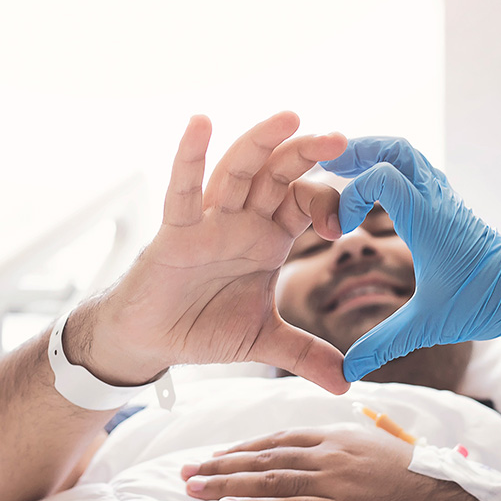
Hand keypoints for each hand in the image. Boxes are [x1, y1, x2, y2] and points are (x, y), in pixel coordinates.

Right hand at [73, 112, 349, 393]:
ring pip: (237, 172)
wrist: (153, 342)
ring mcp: (209, 221)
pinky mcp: (175, 232)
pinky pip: (182, 191)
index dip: (327, 204)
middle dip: (306, 155)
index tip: (344, 226)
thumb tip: (347, 384)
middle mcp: (243, 221)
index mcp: (269, 238)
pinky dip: (189, 158)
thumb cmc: (204, 326)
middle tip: (338, 138)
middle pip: (277, 175)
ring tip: (289, 117)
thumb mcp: (264, 340)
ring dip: (261, 143)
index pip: (304, 204)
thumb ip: (305, 355)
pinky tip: (200, 124)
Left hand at [181, 425, 489, 500]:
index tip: (218, 454)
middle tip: (187, 470)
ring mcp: (335, 481)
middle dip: (222, 464)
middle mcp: (331, 453)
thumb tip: (332, 450)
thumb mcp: (384, 450)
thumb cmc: (424, 478)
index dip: (244, 447)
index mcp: (340, 436)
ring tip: (193, 488)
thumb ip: (352, 447)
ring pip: (269, 480)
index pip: (280, 438)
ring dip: (226, 484)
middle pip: (265, 457)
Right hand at [321, 137, 500, 380]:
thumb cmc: (484, 301)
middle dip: (357, 151)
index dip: (350, 194)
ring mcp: (443, 197)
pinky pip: (416, 170)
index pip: (381, 176)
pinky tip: (374, 189)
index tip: (339, 229)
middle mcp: (435, 199)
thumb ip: (383, 344)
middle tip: (327, 166)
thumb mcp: (428, 324)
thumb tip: (347, 373)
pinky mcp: (447, 204)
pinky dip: (390, 168)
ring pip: (407, 154)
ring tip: (343, 169)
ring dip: (374, 154)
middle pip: (395, 148)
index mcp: (427, 220)